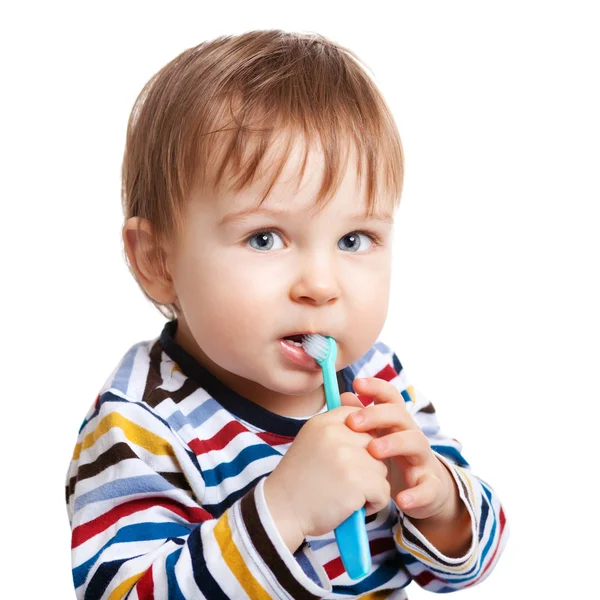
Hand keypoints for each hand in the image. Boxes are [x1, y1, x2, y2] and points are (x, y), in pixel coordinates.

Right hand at [264, 405, 389, 552]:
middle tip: (343, 481)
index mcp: (323, 422)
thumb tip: (370, 428)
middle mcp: (336, 433)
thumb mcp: (311, 442)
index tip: (346, 457)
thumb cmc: (299, 481)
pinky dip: (373, 504)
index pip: (359, 416)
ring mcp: (348, 456)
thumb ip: (336, 431)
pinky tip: (351, 506)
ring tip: (346, 494)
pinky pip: (383, 491)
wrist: (282, 511)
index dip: (360, 439)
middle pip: (375, 444)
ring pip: (381, 468)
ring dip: (370, 486)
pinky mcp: (358, 481)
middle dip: (366, 465)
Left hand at [340, 377, 455, 522]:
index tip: (357, 383)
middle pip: (400, 414)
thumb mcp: (376, 438)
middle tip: (353, 422)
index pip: (390, 397)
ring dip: (395, 443)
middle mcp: (411, 434)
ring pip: (416, 442)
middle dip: (377, 415)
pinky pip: (428, 487)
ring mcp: (422, 459)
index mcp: (396, 422)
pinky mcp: (431, 485)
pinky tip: (401, 500)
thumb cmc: (392, 460)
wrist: (424, 491)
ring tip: (373, 451)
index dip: (376, 387)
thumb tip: (345, 395)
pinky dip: (417, 494)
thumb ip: (362, 418)